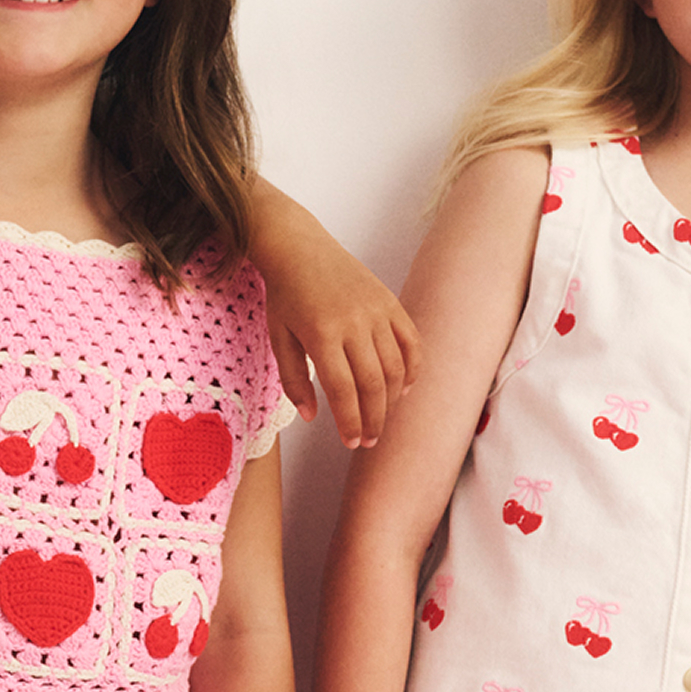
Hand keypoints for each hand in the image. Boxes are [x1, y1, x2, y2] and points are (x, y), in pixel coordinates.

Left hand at [260, 244, 419, 450]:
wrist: (300, 248)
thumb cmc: (285, 297)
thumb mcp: (278, 338)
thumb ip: (293, 380)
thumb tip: (313, 417)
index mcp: (321, 334)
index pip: (343, 390)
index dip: (351, 422)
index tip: (352, 443)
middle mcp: (354, 323)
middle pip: (373, 384)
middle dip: (374, 419)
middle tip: (369, 440)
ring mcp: (376, 311)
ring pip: (395, 367)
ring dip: (392, 400)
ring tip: (382, 417)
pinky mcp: (390, 302)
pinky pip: (411, 341)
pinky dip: (412, 368)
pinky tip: (404, 388)